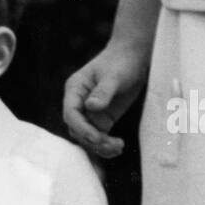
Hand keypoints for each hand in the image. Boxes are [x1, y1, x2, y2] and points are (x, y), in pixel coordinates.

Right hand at [63, 43, 147, 158]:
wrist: (133, 57)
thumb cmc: (121, 61)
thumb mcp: (114, 76)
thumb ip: (103, 92)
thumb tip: (90, 107)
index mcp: (75, 89)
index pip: (71, 114)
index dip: (82, 128)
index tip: (97, 138)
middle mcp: (79, 102)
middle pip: (77, 129)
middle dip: (93, 140)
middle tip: (113, 144)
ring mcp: (90, 111)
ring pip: (88, 136)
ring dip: (100, 146)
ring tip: (119, 147)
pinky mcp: (103, 117)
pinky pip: (100, 135)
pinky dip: (107, 144)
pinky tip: (119, 147)